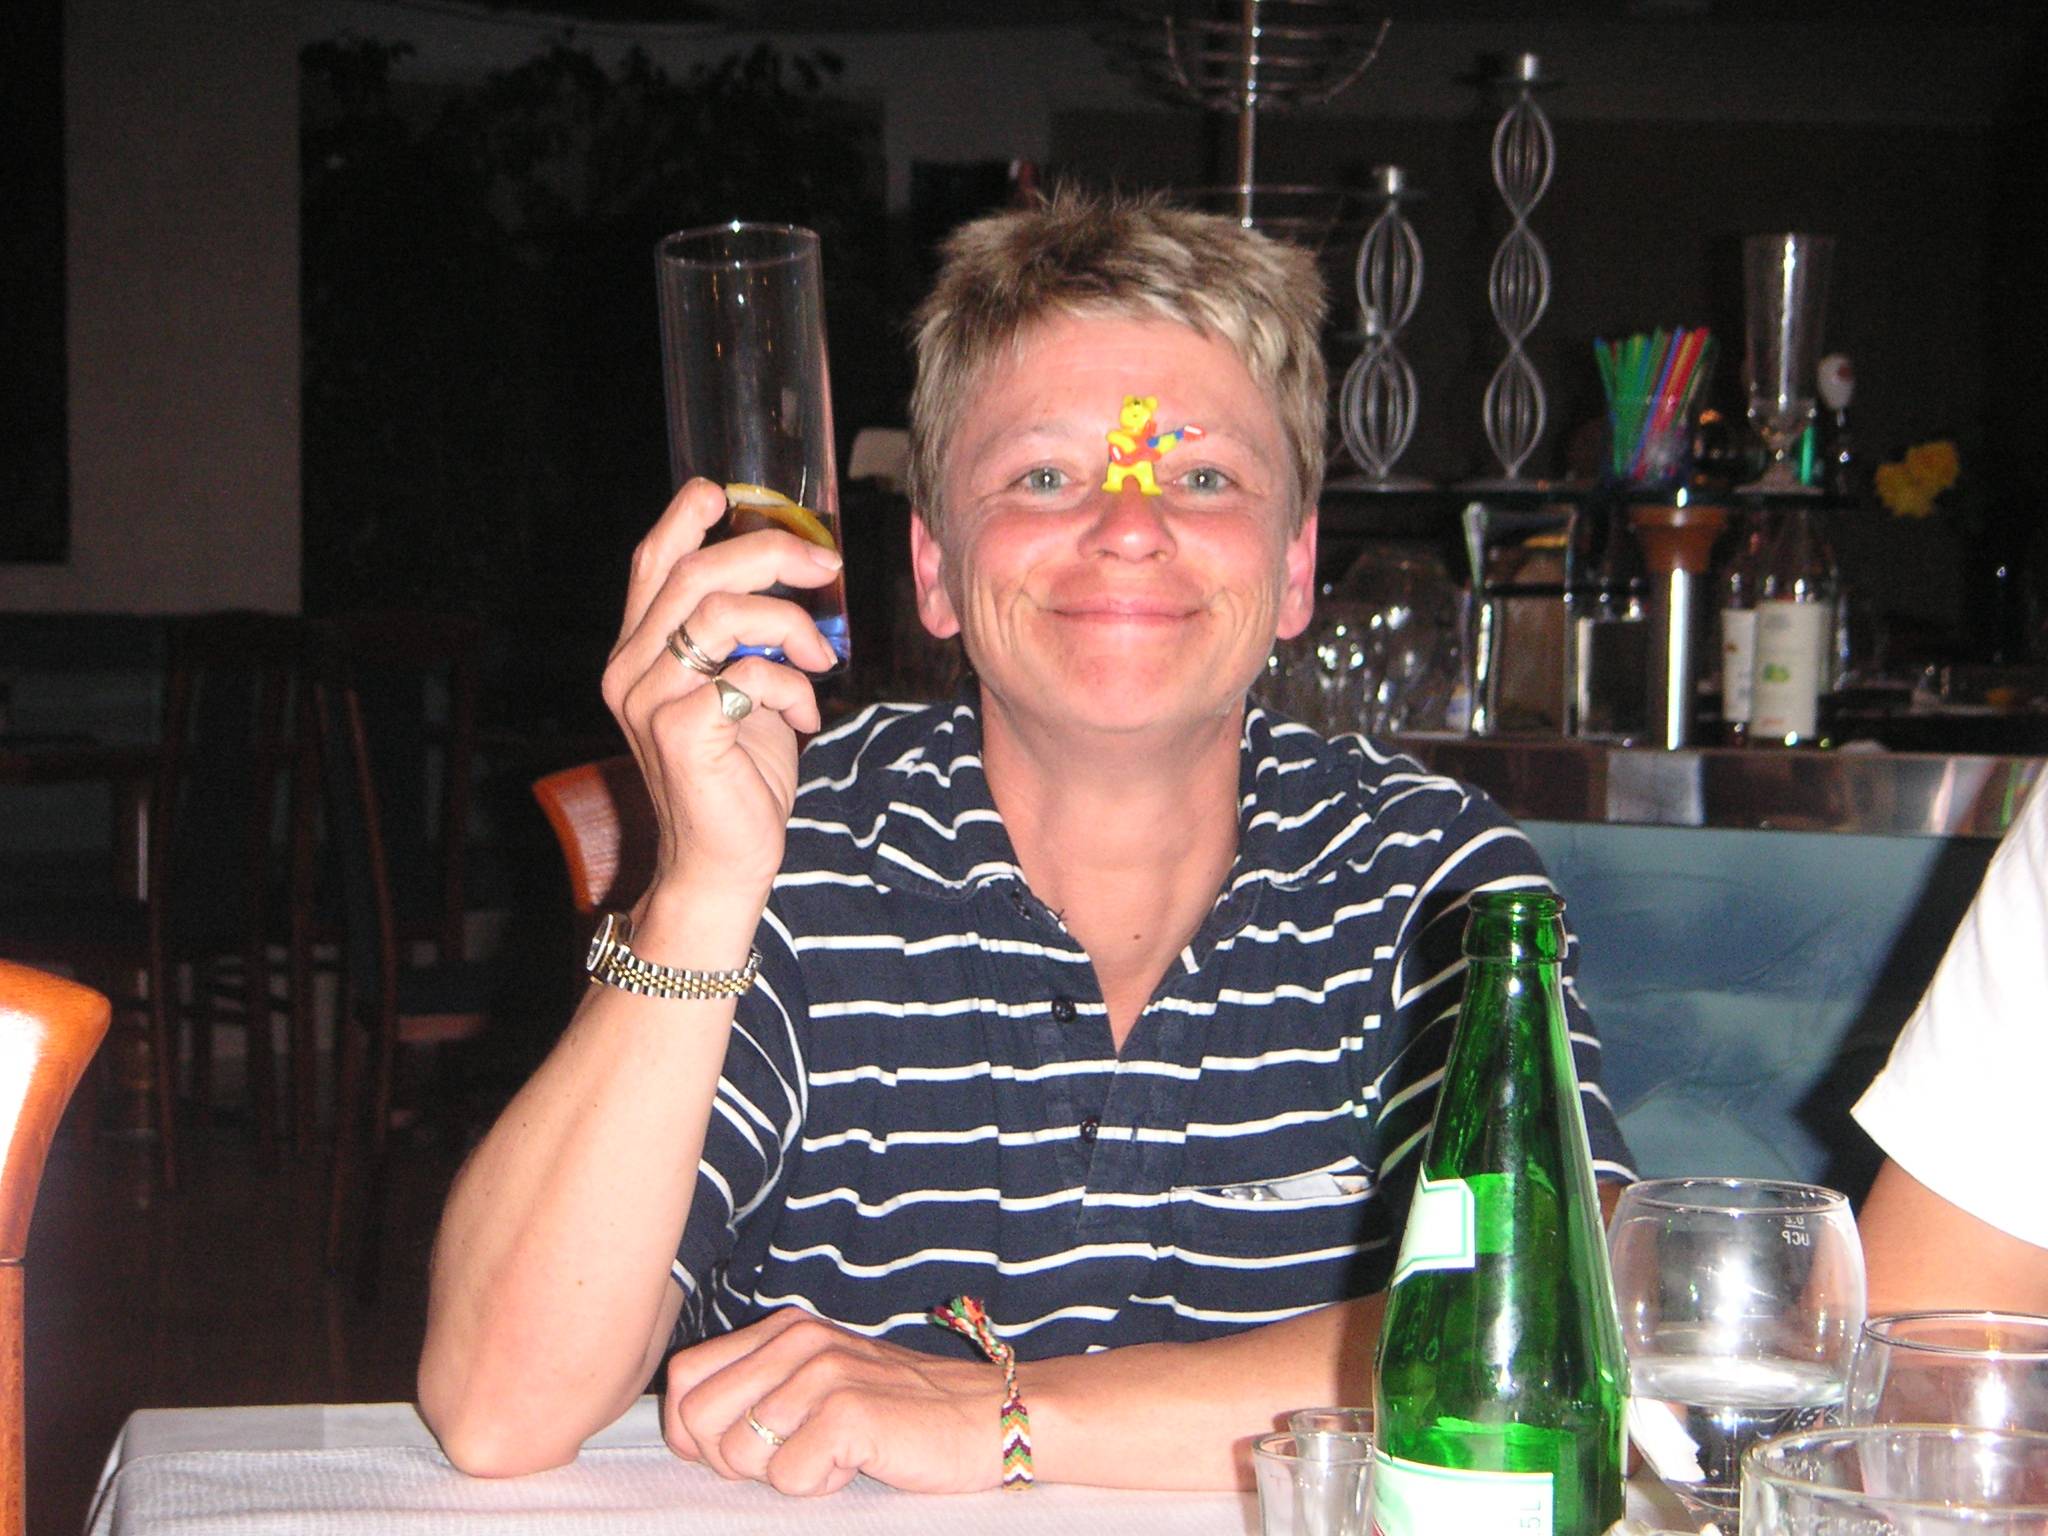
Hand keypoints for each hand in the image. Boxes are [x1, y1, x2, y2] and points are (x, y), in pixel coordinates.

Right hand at [601, 479, 844, 902]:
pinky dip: (791, 686)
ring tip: (823, 659)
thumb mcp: (744, 691)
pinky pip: (746, 675)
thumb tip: (798, 579)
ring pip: (719, 613)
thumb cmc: (739, 776)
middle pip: (694, 573)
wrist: (722, 863)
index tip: (730, 494)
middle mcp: (630, 670)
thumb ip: (749, 638)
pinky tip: (806, 716)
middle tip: (826, 567)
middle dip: (770, 554)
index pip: (652, 563)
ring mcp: (649, 701)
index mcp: (639, 652)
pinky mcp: (681, 733)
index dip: (686, 517)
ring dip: (788, 624)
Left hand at [661, 1309, 1007, 1495]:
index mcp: (785, 1329)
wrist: (989, 1415)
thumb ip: (759, 1390)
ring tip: (834, 1453)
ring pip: (740, 1455)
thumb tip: (686, 1430)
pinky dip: (820, 1486)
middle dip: (731, 1460)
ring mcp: (824, 1373)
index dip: (691, 1430)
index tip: (735, 1453)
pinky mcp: (849, 1413)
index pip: (684, 1378)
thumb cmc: (902, 1412)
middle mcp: (798, 1341)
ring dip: (785, 1473)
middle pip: (698, 1419)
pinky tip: (858, 1462)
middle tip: (789, 1458)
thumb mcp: (822, 1381)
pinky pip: (789, 1478)